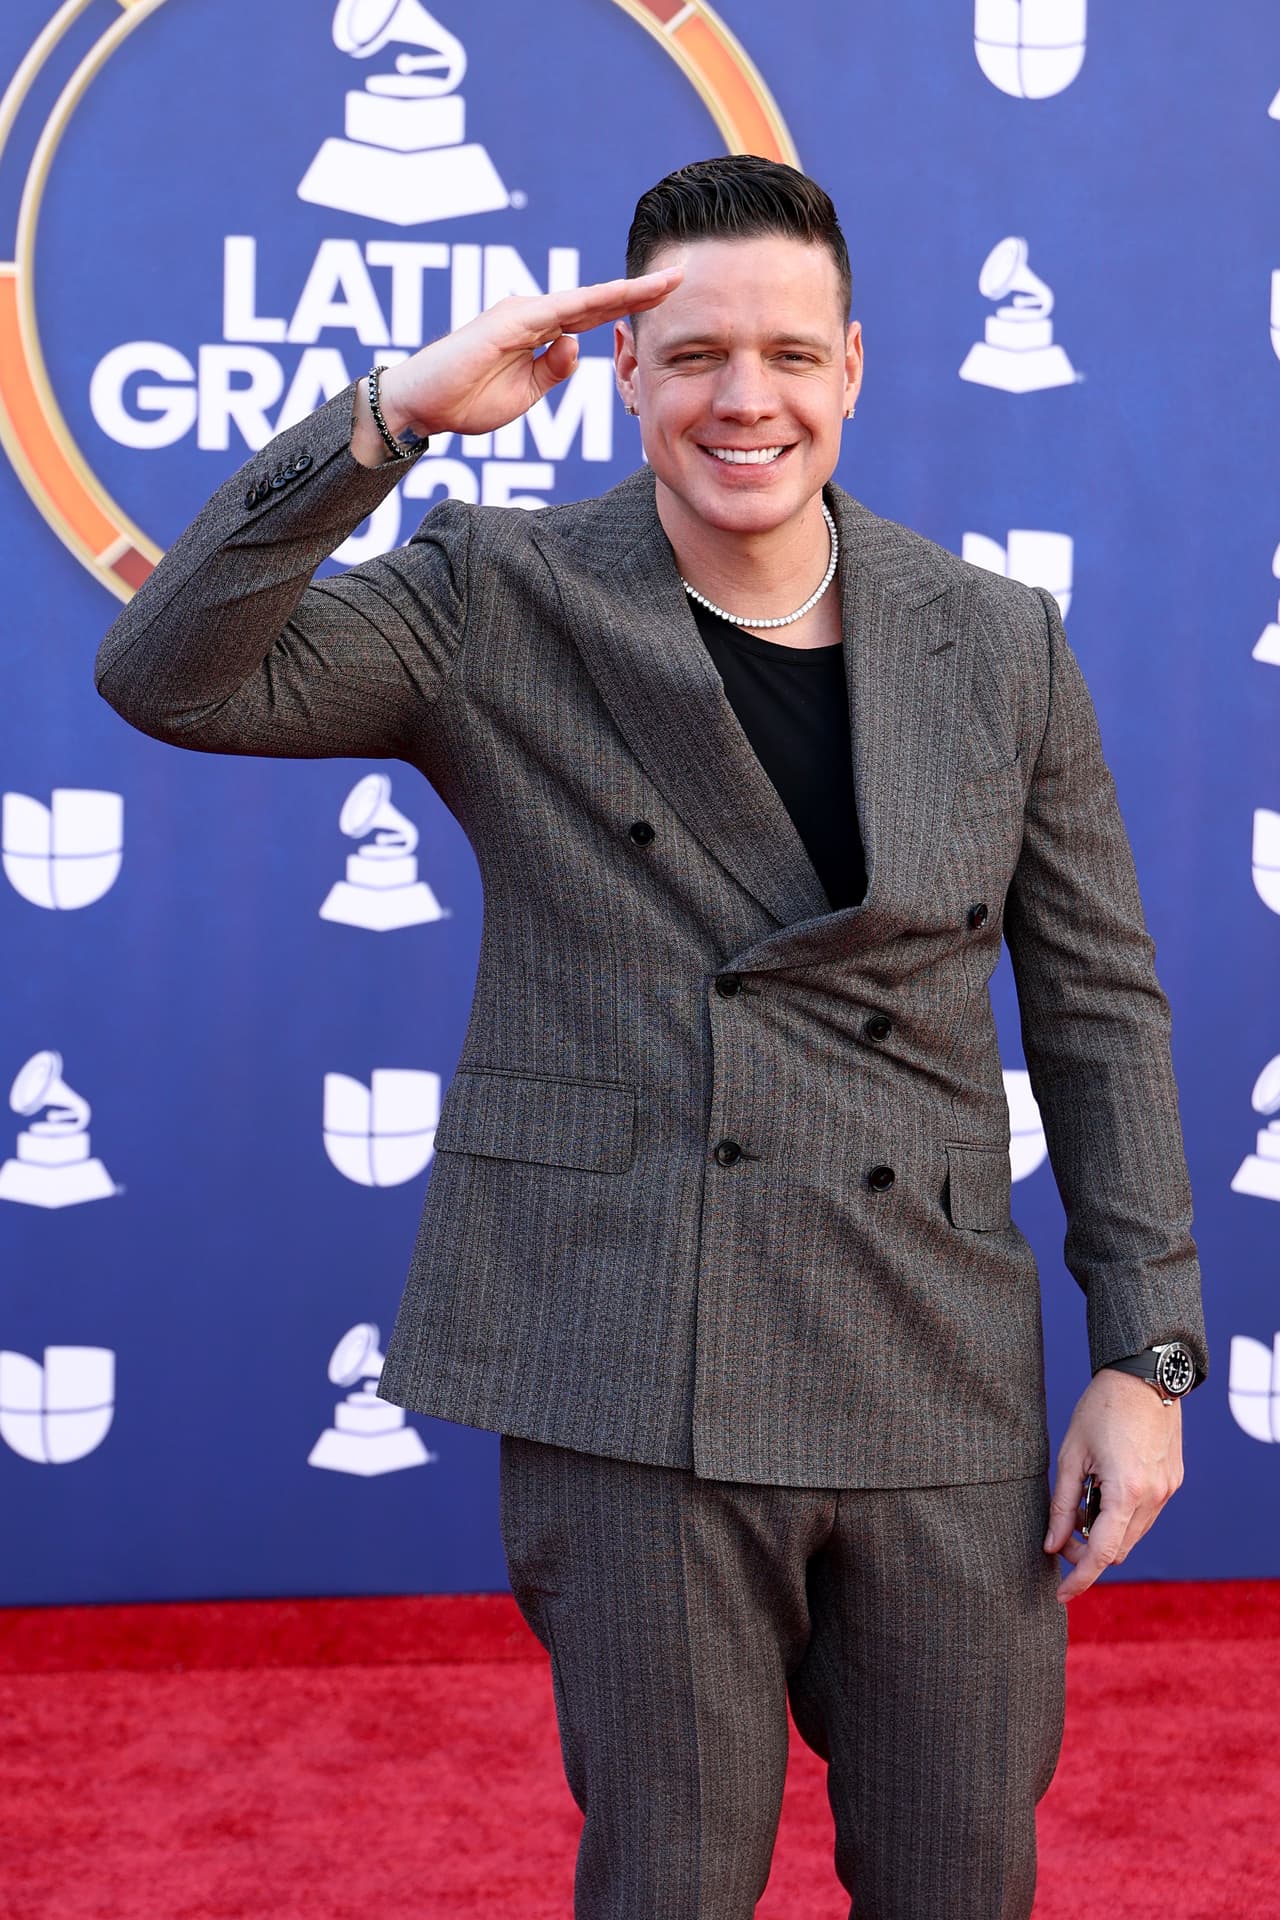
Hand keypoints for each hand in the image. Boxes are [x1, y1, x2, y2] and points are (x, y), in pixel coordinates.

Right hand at [351, 268, 682, 463]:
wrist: (423, 405)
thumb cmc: (467, 400)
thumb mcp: (525, 393)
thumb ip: (552, 369)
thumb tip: (575, 347)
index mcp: (540, 331)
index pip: (594, 315)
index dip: (630, 304)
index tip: (669, 296)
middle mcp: (533, 313)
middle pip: (596, 300)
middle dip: (640, 289)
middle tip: (682, 273)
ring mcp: (521, 313)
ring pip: (583, 299)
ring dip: (623, 291)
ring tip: (665, 283)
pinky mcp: (506, 323)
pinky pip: (555, 311)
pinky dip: (588, 304)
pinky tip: (618, 297)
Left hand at [1043, 1367, 1183, 1602]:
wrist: (1144, 1377)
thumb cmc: (1101, 1409)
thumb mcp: (1071, 1455)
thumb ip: (1062, 1504)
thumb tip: (1052, 1545)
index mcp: (1126, 1492)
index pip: (1101, 1554)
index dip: (1079, 1579)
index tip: (1060, 1594)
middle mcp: (1154, 1498)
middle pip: (1117, 1550)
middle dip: (1086, 1551)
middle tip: (1060, 1533)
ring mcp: (1167, 1491)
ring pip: (1132, 1535)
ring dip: (1104, 1533)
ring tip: (1081, 1503)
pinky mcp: (1173, 1482)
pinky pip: (1145, 1516)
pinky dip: (1121, 1517)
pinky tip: (1102, 1492)